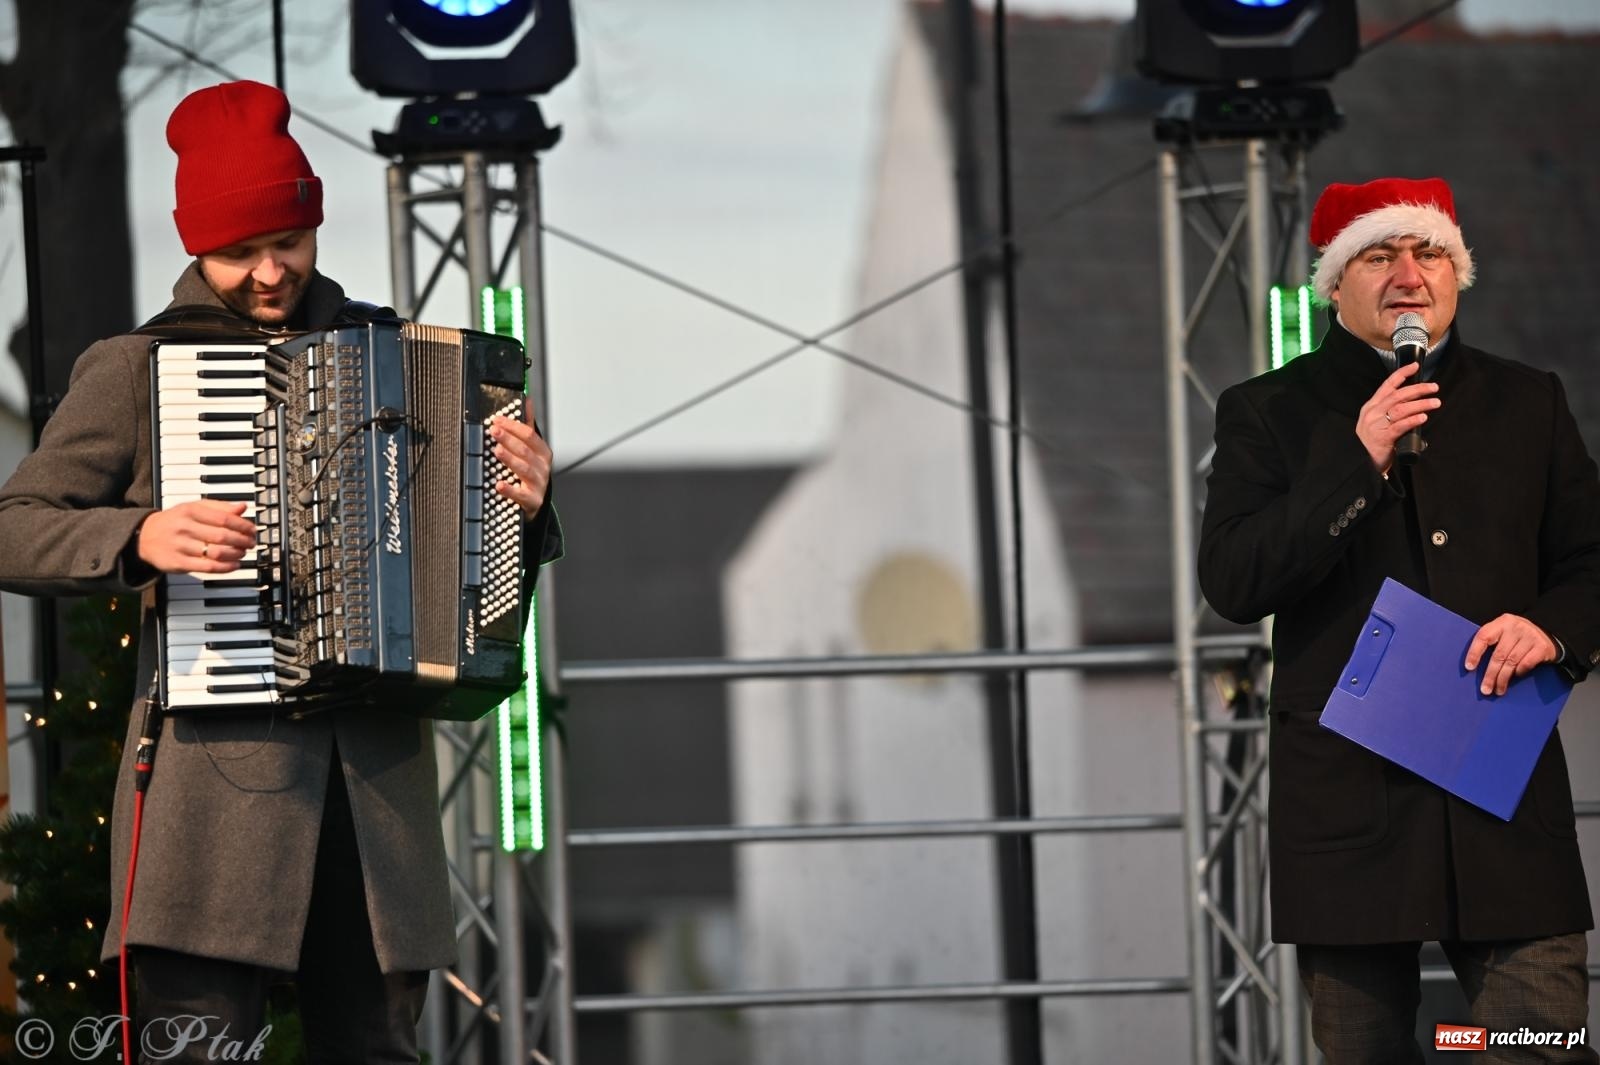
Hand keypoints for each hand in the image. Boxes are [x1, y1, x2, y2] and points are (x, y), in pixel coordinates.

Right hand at [137, 500, 255, 573]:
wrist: (144, 536)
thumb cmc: (175, 521)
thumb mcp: (194, 507)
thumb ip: (219, 507)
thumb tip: (243, 507)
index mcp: (190, 511)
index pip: (224, 518)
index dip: (243, 525)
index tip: (252, 530)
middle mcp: (185, 528)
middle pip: (222, 536)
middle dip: (242, 541)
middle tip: (251, 543)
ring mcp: (181, 546)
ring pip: (216, 553)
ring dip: (236, 554)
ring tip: (243, 553)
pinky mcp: (178, 563)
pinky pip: (208, 568)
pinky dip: (226, 567)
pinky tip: (234, 565)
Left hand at [489, 399, 551, 519]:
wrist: (537, 503)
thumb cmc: (532, 473)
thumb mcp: (533, 449)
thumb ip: (527, 426)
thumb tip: (527, 400)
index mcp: (542, 452)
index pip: (530, 435)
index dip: (513, 426)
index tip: (497, 420)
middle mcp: (542, 467)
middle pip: (526, 450)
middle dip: (509, 439)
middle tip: (494, 431)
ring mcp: (538, 484)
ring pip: (525, 469)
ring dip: (510, 459)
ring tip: (497, 451)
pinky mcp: (532, 501)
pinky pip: (521, 495)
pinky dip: (510, 490)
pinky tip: (499, 485)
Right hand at [1356, 362, 1440, 472]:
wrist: (1365, 462)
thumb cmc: (1376, 440)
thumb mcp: (1377, 421)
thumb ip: (1389, 409)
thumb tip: (1413, 398)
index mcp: (1371, 406)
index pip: (1387, 386)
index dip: (1401, 374)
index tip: (1415, 367)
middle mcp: (1372, 413)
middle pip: (1397, 396)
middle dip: (1418, 389)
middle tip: (1434, 388)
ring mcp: (1376, 426)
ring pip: (1400, 409)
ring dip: (1420, 404)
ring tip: (1435, 402)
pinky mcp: (1382, 438)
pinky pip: (1400, 426)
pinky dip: (1413, 420)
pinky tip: (1423, 417)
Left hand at [1464, 613, 1556, 695]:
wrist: (1547, 634)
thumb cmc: (1518, 637)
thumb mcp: (1504, 633)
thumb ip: (1492, 642)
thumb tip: (1473, 666)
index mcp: (1502, 622)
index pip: (1484, 636)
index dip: (1474, 652)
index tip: (1469, 668)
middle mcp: (1516, 627)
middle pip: (1498, 654)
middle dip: (1490, 675)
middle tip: (1485, 689)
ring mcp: (1530, 636)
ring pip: (1511, 661)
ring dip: (1503, 679)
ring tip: (1498, 690)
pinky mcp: (1542, 646)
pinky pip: (1526, 663)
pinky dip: (1519, 672)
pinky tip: (1515, 677)